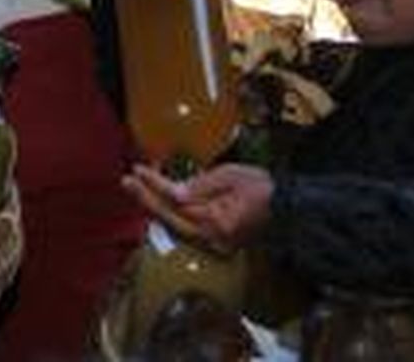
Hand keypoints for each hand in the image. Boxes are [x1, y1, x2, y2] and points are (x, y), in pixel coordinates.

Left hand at [122, 163, 272, 253]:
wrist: (287, 209)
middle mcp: (210, 238)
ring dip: (155, 208)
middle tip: (126, 180)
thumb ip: (200, 185)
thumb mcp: (231, 176)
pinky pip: (186, 231)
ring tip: (137, 189)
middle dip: (146, 199)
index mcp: (215, 220)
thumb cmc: (262, 187)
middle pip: (169, 219)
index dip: (153, 186)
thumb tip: (172, 193)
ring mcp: (212, 244)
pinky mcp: (215, 243)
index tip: (136, 171)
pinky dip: (170, 216)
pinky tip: (158, 203)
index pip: (175, 202)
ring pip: (174, 227)